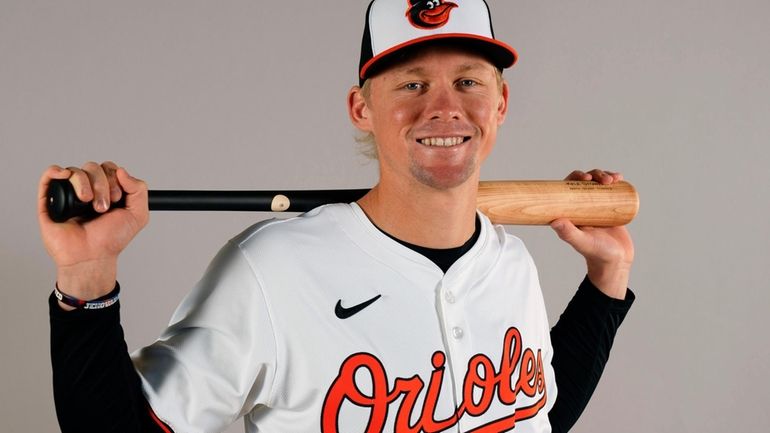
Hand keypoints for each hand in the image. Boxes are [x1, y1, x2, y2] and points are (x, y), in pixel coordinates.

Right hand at [38, 162, 148, 305]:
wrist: (91, 257)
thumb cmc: (111, 239)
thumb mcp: (138, 215)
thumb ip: (139, 190)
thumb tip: (121, 170)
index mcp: (106, 190)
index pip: (109, 168)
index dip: (115, 179)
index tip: (117, 199)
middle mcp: (88, 189)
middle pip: (93, 167)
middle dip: (102, 185)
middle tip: (103, 207)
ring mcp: (69, 194)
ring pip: (74, 171)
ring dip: (84, 184)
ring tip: (87, 203)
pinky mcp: (50, 200)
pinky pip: (49, 176)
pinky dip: (56, 171)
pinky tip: (65, 176)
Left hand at [549, 169, 633, 298]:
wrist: (616, 261)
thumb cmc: (596, 254)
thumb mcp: (582, 242)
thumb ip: (568, 233)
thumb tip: (554, 221)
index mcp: (570, 212)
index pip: (568, 188)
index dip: (575, 177)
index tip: (585, 177)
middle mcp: (582, 207)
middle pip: (585, 183)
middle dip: (594, 174)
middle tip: (603, 179)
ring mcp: (597, 206)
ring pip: (598, 184)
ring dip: (604, 176)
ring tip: (614, 179)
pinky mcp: (610, 208)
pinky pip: (611, 191)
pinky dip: (615, 182)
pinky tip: (620, 178)